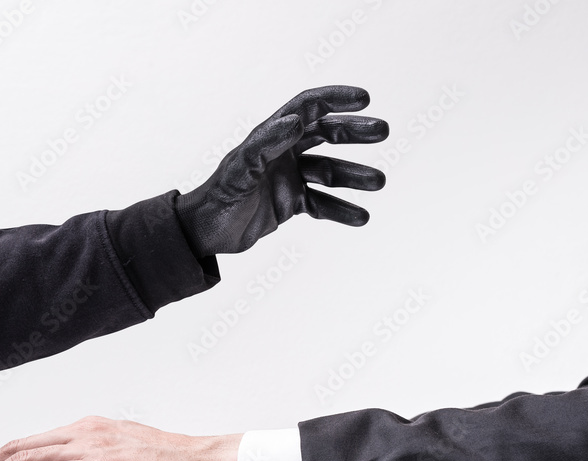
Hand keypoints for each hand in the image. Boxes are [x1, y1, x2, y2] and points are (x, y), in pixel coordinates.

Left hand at [175, 85, 388, 256]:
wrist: (204, 234)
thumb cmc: (216, 199)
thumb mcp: (240, 171)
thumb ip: (266, 144)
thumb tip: (297, 119)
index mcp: (270, 137)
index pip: (308, 108)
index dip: (335, 99)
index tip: (364, 99)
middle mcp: (282, 153)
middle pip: (326, 135)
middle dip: (354, 132)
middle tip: (383, 132)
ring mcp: (288, 178)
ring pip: (329, 171)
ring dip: (354, 176)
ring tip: (379, 182)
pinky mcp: (290, 204)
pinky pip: (322, 203)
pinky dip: (341, 209)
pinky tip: (361, 217)